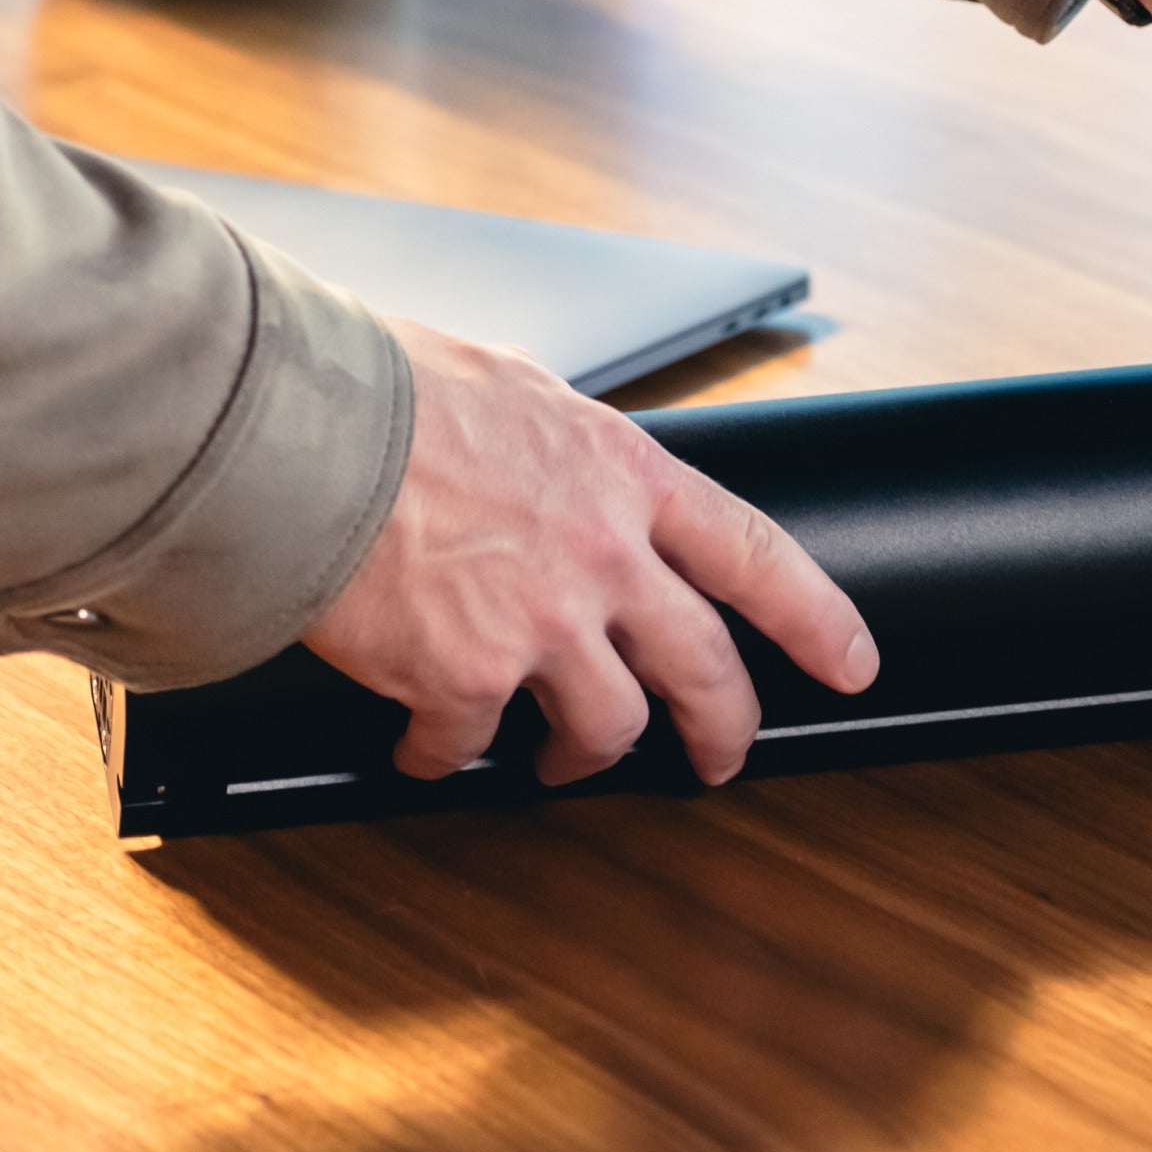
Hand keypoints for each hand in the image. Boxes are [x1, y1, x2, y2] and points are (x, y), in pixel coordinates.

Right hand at [303, 321, 879, 784]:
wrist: (301, 430)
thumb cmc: (385, 391)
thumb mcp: (515, 391)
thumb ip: (563, 451)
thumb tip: (561, 471)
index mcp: (626, 474)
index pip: (758, 555)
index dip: (818, 620)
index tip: (851, 662)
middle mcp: (602, 555)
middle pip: (703, 667)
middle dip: (724, 727)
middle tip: (719, 758)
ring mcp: (541, 624)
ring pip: (607, 728)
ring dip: (586, 756)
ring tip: (559, 760)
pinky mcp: (464, 678)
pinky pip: (472, 746)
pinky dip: (449, 756)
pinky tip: (428, 748)